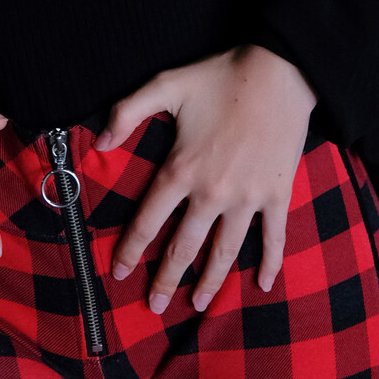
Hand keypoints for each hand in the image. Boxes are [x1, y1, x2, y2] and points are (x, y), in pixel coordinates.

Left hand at [97, 44, 316, 309]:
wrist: (280, 73)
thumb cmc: (220, 77)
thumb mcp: (166, 85)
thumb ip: (127, 113)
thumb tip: (99, 145)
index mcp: (181, 170)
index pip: (148, 221)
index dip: (132, 249)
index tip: (120, 273)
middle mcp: (212, 193)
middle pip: (184, 246)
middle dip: (166, 280)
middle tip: (154, 306)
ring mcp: (247, 198)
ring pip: (225, 251)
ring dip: (210, 281)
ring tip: (198, 305)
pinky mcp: (277, 195)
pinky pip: (274, 238)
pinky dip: (271, 263)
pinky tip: (265, 284)